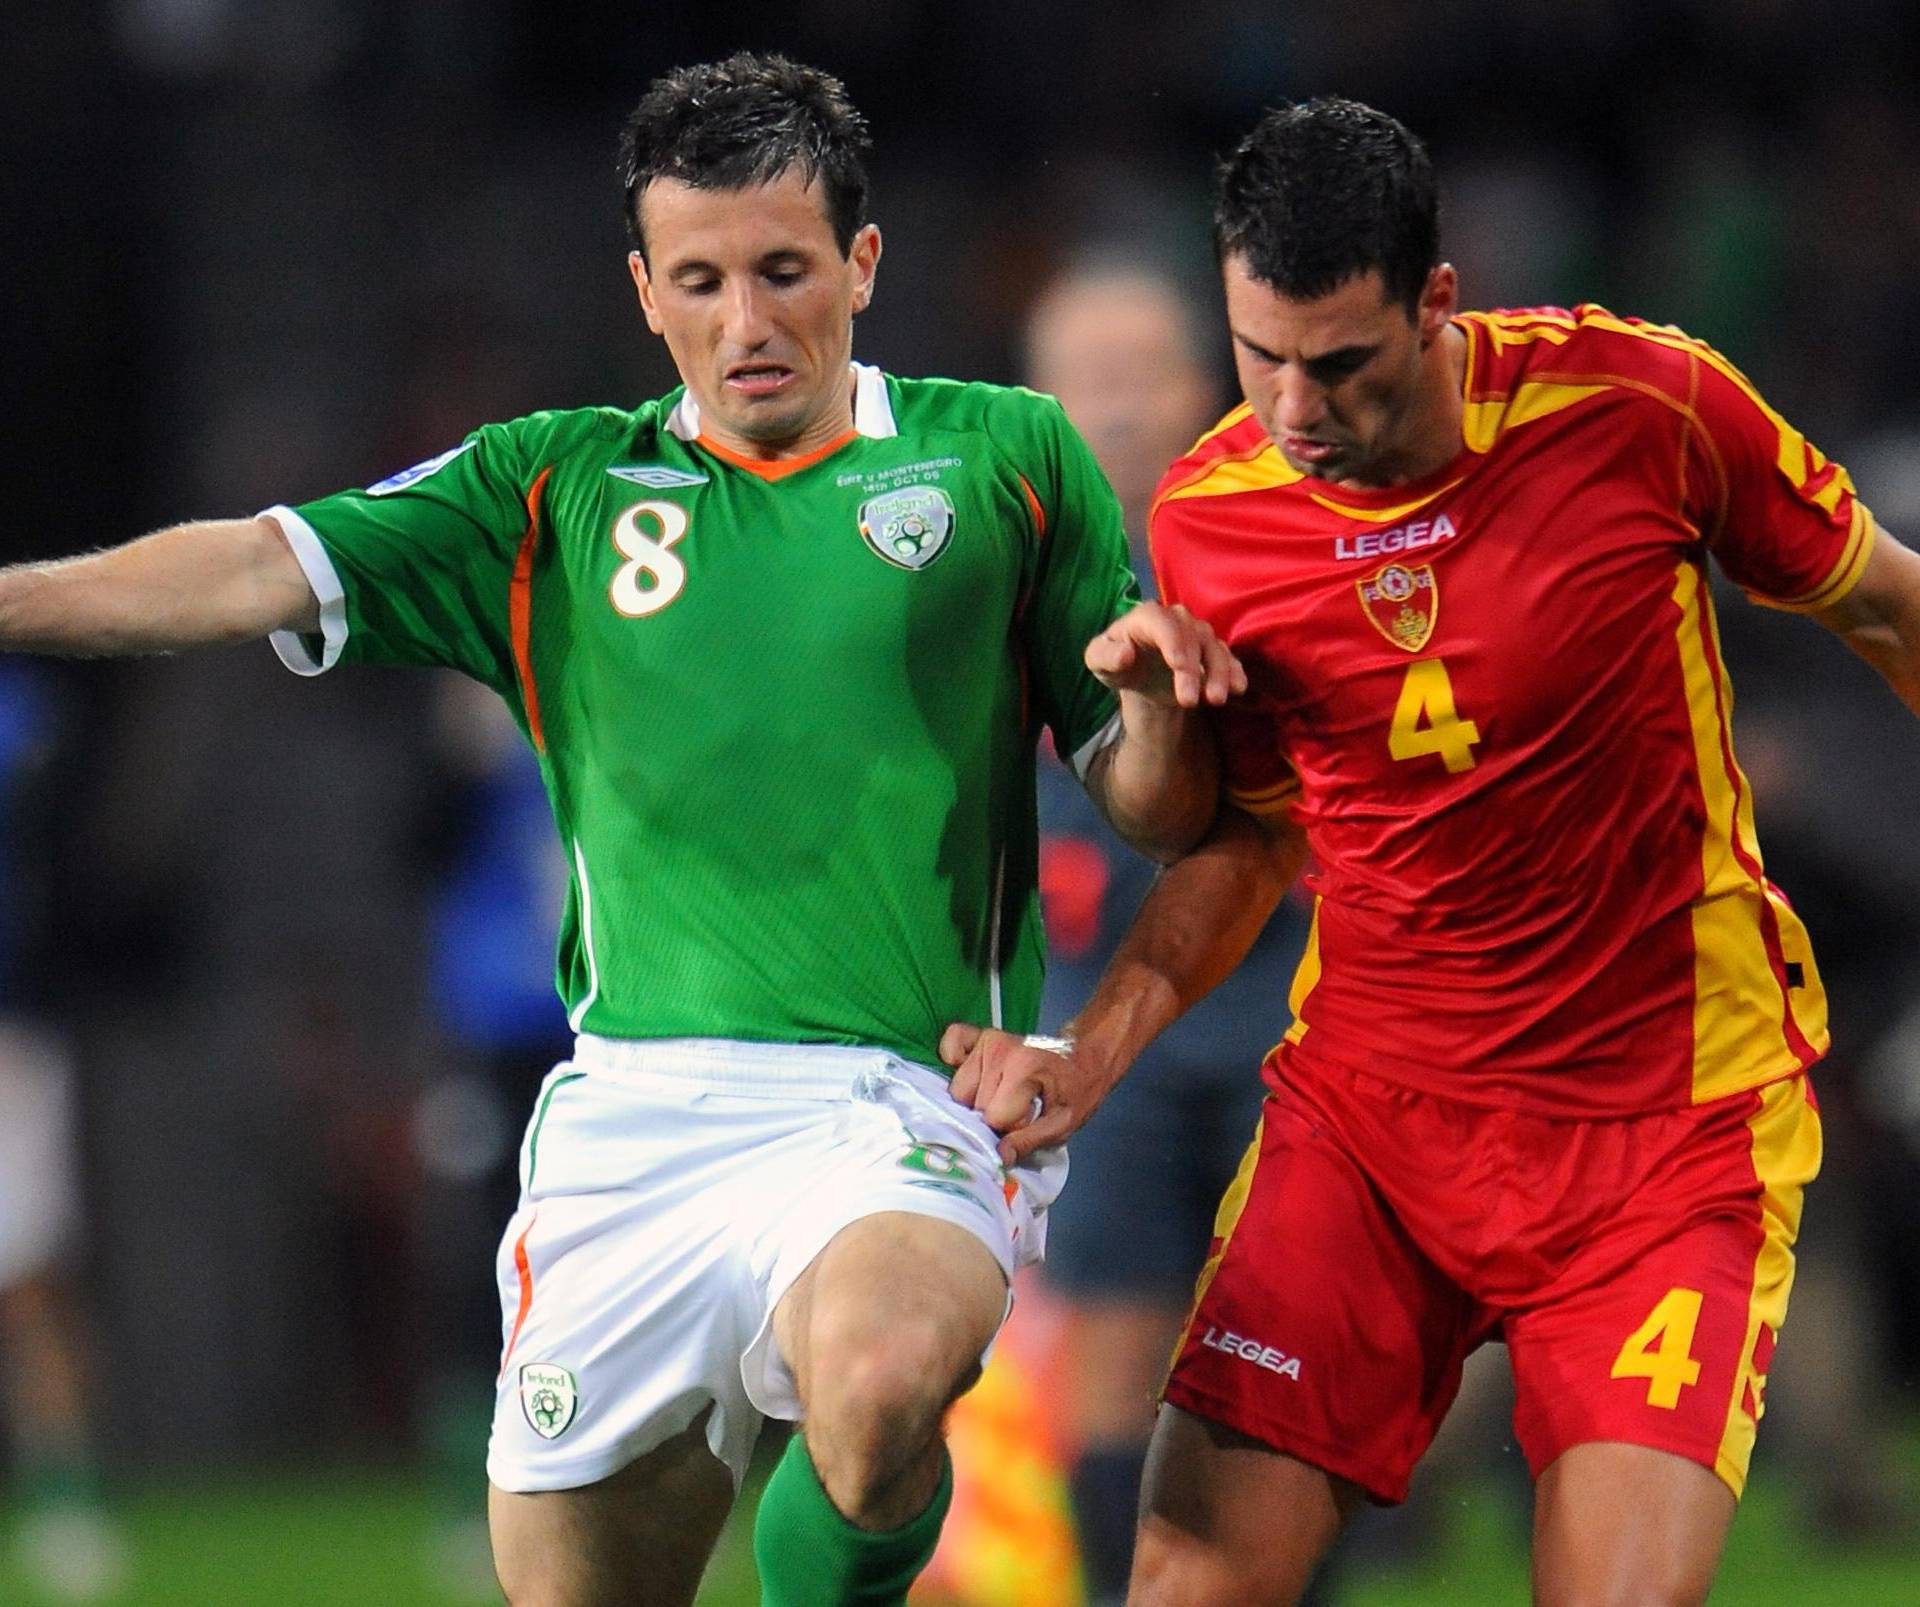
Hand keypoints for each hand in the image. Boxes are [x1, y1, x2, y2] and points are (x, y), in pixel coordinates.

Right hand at [939, 1023, 1114, 1165]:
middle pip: (972, 1105)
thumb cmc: (1075, 1092)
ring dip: (974, 1099)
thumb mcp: (1063, 1124)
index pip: (993, 1118)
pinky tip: (977, 1075)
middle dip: (990, 1118)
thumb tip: (998, 1157)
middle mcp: (1000, 1050)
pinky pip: (950, 1045)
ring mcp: (987, 1039)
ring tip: (1002, 1095)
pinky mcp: (979, 1034)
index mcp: (1023, 1070)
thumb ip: (1029, 1142)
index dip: (1009, 1129)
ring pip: (958, 1088)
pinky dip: (956, 1062)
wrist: (1084, 1056)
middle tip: (1016, 1111)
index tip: (1028, 1123)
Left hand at [1085, 602, 1246, 708]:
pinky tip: (1238, 688)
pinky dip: (1235, 671)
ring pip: (1214, 646)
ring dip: (1219, 673)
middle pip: (1192, 636)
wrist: (1140, 675)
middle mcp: (1176, 619)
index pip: (1161, 622)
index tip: (1179, 667)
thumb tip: (1126, 653)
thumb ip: (1105, 656)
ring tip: (1215, 700)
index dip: (1173, 642)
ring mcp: (1197, 633)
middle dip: (1193, 669)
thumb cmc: (1117, 662)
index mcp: (1146, 616)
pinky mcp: (1212, 651)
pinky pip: (1229, 657)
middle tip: (1188, 701)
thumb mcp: (1098, 662)